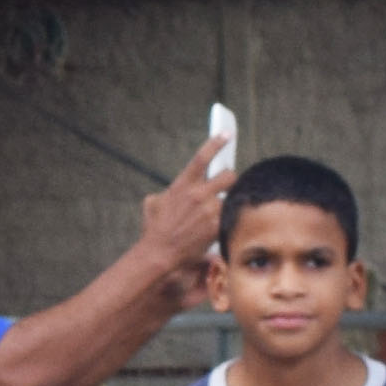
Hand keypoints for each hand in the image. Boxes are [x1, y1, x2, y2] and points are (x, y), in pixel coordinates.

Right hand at [135, 135, 233, 289]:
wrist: (160, 252)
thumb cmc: (155, 228)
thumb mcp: (153, 203)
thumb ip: (167, 193)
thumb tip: (172, 192)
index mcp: (183, 184)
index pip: (202, 157)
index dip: (216, 143)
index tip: (227, 133)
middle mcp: (198, 194)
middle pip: (228, 176)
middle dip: (230, 180)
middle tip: (228, 185)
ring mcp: (209, 210)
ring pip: (232, 197)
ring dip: (229, 202)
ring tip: (223, 210)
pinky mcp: (217, 226)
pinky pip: (231, 215)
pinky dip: (229, 218)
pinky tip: (225, 223)